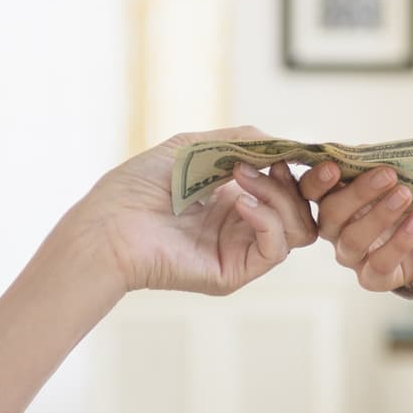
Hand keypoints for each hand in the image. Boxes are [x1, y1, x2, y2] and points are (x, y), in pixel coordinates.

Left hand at [72, 127, 318, 294]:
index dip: (301, 170)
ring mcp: (239, 251)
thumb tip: (283, 143)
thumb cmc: (137, 187)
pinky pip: (276, 250)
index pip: (288, 188)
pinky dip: (268, 219)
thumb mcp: (194, 148)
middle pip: (302, 210)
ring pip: (298, 229)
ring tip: (242, 177)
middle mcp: (240, 226)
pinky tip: (241, 202)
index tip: (304, 151)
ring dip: (279, 196)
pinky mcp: (233, 273)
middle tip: (281, 163)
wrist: (107, 224)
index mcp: (233, 199)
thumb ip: (240, 140)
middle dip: (302, 184)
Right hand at [300, 159, 412, 291]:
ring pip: (352, 240)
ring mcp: (353, 256)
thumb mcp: (396, 166)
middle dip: (358, 193)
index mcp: (334, 198)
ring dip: (379, 215)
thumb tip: (357, 152)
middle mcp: (336, 229)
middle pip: (330, 214)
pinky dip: (399, 242)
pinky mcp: (374, 278)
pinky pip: (379, 265)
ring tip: (405, 195)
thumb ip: (373, 160)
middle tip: (389, 175)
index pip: (309, 191)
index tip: (333, 168)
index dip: (316, 181)